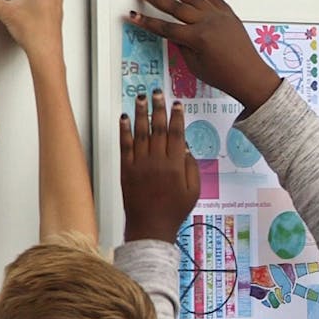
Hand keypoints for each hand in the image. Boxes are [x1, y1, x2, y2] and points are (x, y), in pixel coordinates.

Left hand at [121, 89, 199, 242]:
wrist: (150, 226)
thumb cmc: (174, 211)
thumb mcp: (193, 191)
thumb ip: (191, 168)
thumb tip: (186, 148)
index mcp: (176, 165)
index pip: (177, 134)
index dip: (177, 117)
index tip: (177, 104)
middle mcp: (157, 161)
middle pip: (159, 128)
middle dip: (158, 108)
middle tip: (158, 92)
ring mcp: (140, 164)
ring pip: (141, 132)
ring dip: (141, 113)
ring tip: (141, 97)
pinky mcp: (127, 169)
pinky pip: (125, 146)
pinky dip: (124, 130)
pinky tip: (124, 117)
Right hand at [128, 0, 280, 111]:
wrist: (251, 77)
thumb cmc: (226, 76)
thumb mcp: (196, 66)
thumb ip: (183, 47)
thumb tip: (174, 34)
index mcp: (197, 38)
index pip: (165, 28)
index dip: (147, 22)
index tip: (133, 15)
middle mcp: (208, 23)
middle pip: (176, 8)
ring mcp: (220, 17)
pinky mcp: (230, 16)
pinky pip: (216, 0)